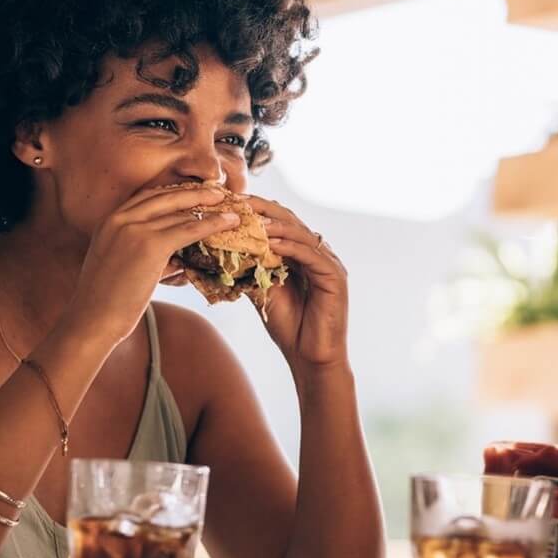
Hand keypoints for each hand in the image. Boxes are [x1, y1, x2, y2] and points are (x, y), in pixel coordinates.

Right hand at [69, 184, 237, 345]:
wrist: (92, 319)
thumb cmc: (105, 302)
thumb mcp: (119, 266)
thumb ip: (144, 254)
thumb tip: (179, 259)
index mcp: (109, 220)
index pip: (148, 196)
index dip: (174, 193)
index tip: (193, 193)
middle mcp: (121, 218)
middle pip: (166, 196)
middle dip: (196, 193)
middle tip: (218, 193)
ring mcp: (135, 229)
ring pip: (181, 212)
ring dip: (210, 208)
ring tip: (230, 209)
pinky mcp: (151, 245)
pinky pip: (189, 229)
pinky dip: (213, 224)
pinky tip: (229, 223)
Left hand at [245, 197, 348, 371]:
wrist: (310, 358)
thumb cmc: (289, 326)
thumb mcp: (262, 291)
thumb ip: (251, 268)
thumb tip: (221, 250)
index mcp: (302, 253)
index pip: (279, 223)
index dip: (257, 211)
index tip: (230, 202)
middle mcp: (317, 253)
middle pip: (290, 220)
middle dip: (264, 209)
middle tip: (239, 200)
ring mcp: (328, 263)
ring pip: (300, 233)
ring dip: (275, 224)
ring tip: (251, 218)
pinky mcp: (335, 276)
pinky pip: (311, 254)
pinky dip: (289, 246)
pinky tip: (269, 242)